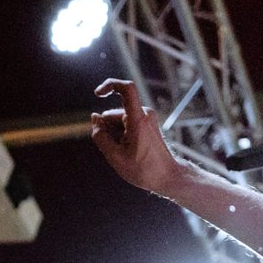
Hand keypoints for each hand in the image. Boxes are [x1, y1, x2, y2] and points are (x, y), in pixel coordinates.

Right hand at [91, 78, 186, 195]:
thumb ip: (100, 136)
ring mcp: (146, 118)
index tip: (97, 93)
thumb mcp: (115, 157)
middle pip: (114, 113)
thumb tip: (94, 118)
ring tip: (125, 153)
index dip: (110, 85)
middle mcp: (144, 114)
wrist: (168, 177)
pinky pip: (126, 124)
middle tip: (116, 151)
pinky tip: (128, 151)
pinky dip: (122, 136)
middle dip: (107, 129)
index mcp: (138, 120)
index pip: (126, 89)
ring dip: (115, 135)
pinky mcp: (146, 124)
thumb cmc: (144, 170)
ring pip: (119, 120)